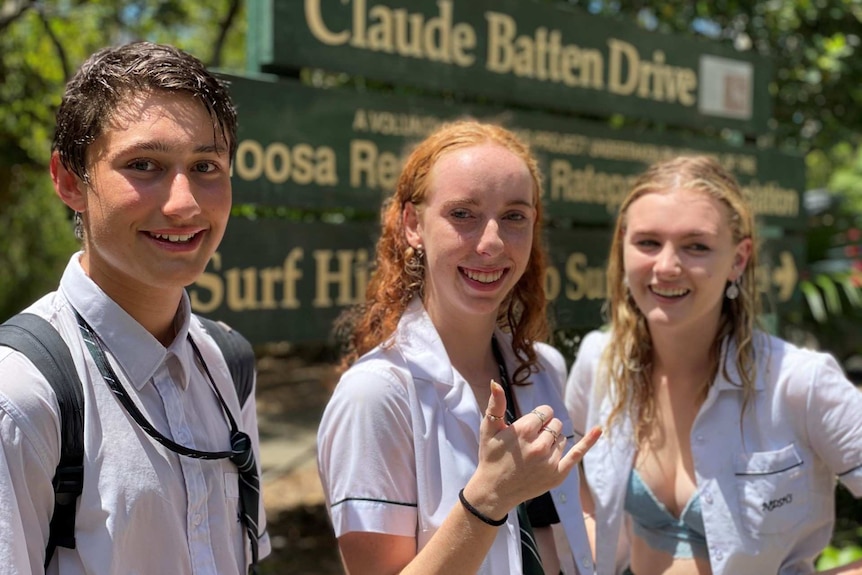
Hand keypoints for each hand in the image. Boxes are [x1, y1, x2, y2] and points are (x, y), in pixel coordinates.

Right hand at [465, 381, 600, 516]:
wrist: (493, 491)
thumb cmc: (491, 457)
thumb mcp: (489, 429)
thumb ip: (496, 404)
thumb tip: (495, 382)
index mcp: (523, 431)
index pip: (545, 411)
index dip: (538, 417)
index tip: (528, 426)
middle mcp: (538, 446)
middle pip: (556, 423)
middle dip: (546, 427)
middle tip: (530, 441)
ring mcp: (550, 461)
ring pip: (562, 438)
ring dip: (553, 440)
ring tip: (535, 453)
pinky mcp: (558, 474)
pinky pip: (577, 454)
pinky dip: (589, 441)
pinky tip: (599, 429)